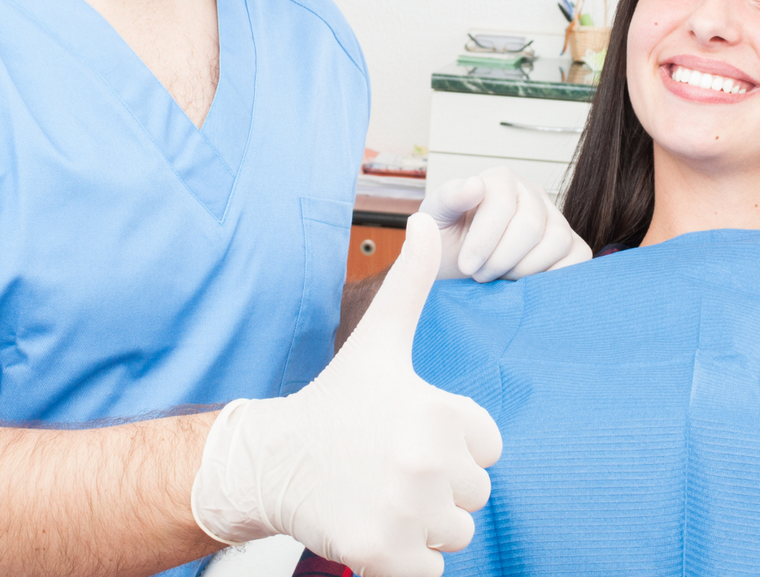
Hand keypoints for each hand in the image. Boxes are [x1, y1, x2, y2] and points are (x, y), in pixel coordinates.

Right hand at [191, 213, 502, 576]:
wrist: (272, 461)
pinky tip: (375, 525)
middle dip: (440, 485)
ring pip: (456, 533)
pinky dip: (408, 560)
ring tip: (382, 493)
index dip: (452, 442)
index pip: (487, 446)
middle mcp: (426, 462)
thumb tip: (430, 218)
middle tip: (390, 465)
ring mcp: (405, 512)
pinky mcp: (383, 555)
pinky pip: (431, 571)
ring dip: (426, 523)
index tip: (409, 431)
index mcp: (437, 412)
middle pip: (475, 493)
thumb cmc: (333, 404)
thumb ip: (412, 282)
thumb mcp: (378, 340)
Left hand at [423, 167, 591, 281]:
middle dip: (500, 259)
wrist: (458, 270)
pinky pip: (578, 257)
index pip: (501, 205)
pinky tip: (526, 284)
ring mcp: (556, 218)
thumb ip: (450, 198)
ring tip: (499, 277)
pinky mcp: (571, 244)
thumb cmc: (446, 242)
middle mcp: (533, 193)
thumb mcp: (435, 218)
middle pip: (530, 227)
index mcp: (500, 180)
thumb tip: (475, 184)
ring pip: (556, 241)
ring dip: (524, 270)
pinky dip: (555, 276)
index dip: (483, 241)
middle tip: (480, 274)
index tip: (466, 266)